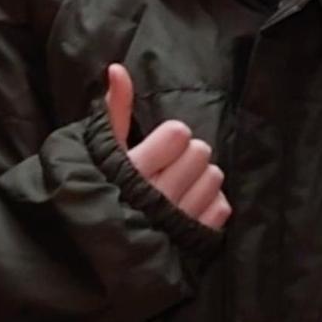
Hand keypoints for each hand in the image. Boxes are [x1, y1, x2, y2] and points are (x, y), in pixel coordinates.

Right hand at [105, 64, 230, 228]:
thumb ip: (114, 110)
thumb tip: (117, 69)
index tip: (159, 148)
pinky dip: (211, 204)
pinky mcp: (193, 239)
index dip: (171, 137)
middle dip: (188, 155)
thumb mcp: (101, 152)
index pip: (178, 134)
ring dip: (201, 178)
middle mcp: (158, 195)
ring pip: (214, 177)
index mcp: (133, 170)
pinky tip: (191, 206)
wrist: (101, 252)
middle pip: (200, 152)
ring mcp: (178, 219)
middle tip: (170, 166)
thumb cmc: (100, 191)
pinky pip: (222, 208)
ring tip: (181, 186)